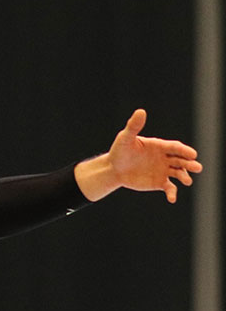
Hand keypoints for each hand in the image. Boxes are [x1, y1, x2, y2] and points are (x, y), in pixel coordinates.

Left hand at [75, 109, 202, 202]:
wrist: (113, 169)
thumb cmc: (119, 151)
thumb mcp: (125, 138)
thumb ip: (134, 126)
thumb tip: (141, 111)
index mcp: (160, 146)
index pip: (175, 147)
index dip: (184, 151)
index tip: (192, 154)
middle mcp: (165, 158)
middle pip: (181, 160)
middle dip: (190, 164)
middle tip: (197, 168)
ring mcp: (163, 170)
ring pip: (179, 173)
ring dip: (184, 176)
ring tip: (187, 181)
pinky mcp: (159, 182)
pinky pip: (169, 187)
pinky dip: (172, 193)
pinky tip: (172, 199)